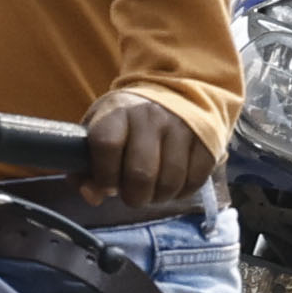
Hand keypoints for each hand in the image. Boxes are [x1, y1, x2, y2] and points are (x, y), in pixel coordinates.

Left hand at [81, 90, 215, 214]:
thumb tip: (92, 196)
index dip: (104, 175)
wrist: (175, 95)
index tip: (108, 184)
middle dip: (134, 196)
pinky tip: (173, 185)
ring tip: (153, 190)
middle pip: (141, 173)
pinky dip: (182, 192)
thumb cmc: (128, 124)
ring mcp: (182, 128)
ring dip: (158, 197)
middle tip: (133, 194)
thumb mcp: (98, 133)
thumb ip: (85, 168)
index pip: (106, 144)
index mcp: (118, 112)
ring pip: (169, 182)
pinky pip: (194, 181)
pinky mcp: (207, 141)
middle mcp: (151, 116)